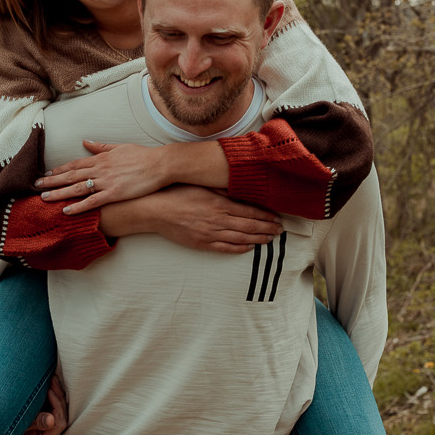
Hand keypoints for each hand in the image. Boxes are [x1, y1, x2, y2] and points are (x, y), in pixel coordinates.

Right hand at [12, 375, 67, 434]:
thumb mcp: (14, 425)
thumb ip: (33, 422)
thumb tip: (51, 420)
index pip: (58, 424)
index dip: (56, 406)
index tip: (48, 390)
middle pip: (61, 416)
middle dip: (58, 397)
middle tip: (52, 379)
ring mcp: (47, 432)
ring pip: (59, 411)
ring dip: (56, 393)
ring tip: (51, 378)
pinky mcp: (44, 422)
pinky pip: (53, 407)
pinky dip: (52, 394)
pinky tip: (49, 382)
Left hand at [37, 141, 167, 213]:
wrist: (161, 164)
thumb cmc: (143, 156)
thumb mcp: (119, 147)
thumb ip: (101, 147)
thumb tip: (86, 141)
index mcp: (100, 158)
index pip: (75, 164)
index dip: (59, 169)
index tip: (46, 173)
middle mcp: (100, 169)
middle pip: (71, 175)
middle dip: (52, 181)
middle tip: (35, 185)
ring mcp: (106, 182)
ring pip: (77, 188)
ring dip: (59, 193)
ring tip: (44, 198)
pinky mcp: (114, 193)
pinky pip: (92, 201)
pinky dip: (78, 206)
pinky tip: (66, 210)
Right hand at [140, 185, 280, 253]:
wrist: (154, 210)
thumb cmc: (176, 194)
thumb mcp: (200, 185)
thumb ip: (221, 189)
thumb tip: (238, 189)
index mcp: (219, 204)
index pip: (249, 212)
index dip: (265, 216)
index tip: (277, 218)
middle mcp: (218, 220)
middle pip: (249, 226)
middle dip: (267, 229)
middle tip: (279, 230)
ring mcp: (210, 234)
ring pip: (240, 239)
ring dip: (257, 239)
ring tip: (269, 239)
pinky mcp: (201, 243)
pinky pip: (225, 248)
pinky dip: (239, 249)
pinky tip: (249, 248)